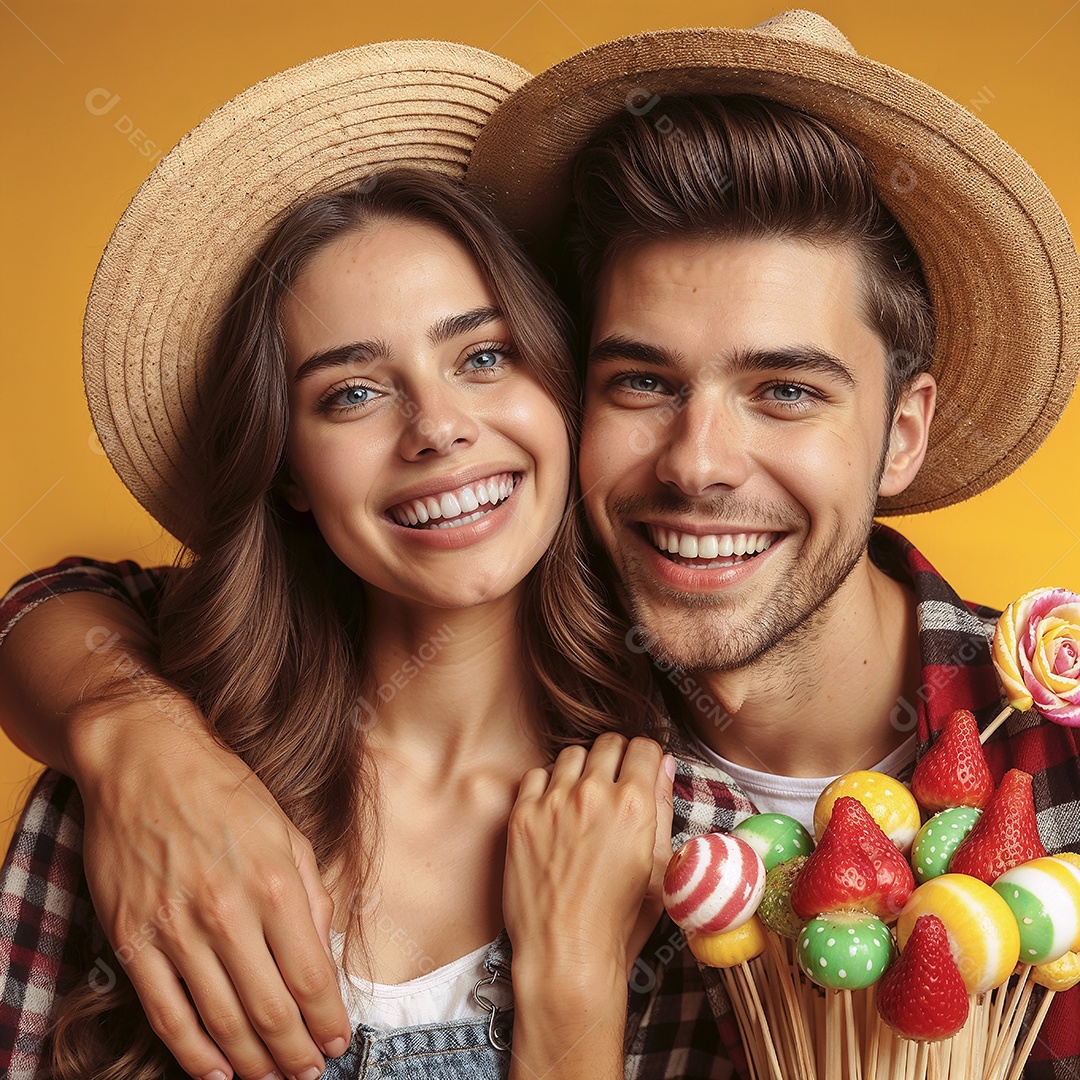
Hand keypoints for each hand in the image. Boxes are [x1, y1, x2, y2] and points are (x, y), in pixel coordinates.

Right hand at [73, 698, 350, 1079]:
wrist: (145, 761)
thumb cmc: (224, 791)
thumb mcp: (286, 829)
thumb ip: (310, 891)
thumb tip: (323, 950)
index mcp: (274, 882)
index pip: (310, 975)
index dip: (326, 1020)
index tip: (336, 1042)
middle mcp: (228, 912)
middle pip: (270, 1010)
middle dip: (294, 1053)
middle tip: (308, 1072)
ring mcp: (175, 929)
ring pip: (221, 1020)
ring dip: (250, 1062)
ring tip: (270, 1078)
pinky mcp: (133, 938)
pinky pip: (165, 1012)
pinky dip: (191, 1052)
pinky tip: (214, 1071)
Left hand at [503, 732, 674, 991]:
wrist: (566, 953)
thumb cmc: (619, 918)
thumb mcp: (659, 865)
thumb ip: (661, 806)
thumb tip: (662, 763)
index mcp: (633, 805)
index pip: (643, 747)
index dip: (646, 756)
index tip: (640, 766)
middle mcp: (593, 794)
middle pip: (608, 742)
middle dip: (616, 756)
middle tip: (614, 779)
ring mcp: (553, 802)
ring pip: (571, 753)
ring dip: (582, 767)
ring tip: (584, 794)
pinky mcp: (522, 816)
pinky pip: (536, 774)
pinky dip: (548, 783)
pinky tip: (555, 806)